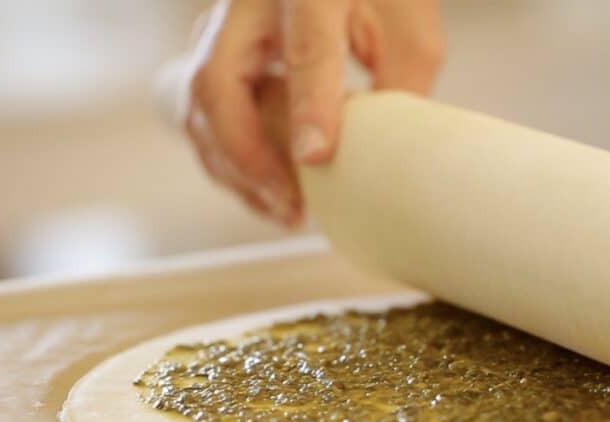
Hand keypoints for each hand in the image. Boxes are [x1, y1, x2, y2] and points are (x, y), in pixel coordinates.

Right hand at [184, 0, 443, 225]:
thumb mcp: (409, 26)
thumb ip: (400, 81)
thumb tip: (379, 154)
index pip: (306, 47)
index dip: (309, 106)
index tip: (316, 158)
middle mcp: (248, 2)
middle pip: (217, 83)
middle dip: (248, 157)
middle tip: (292, 206)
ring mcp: (221, 28)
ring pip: (200, 107)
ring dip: (237, 169)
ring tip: (287, 213)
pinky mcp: (214, 54)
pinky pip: (205, 115)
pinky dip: (233, 160)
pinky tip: (273, 193)